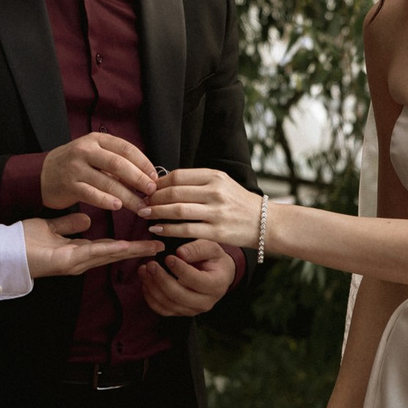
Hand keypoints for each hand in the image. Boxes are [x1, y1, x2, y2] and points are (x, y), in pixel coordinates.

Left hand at [23, 212, 162, 276]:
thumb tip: (86, 219)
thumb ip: (68, 224)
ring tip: (149, 247)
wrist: (4, 252)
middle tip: (158, 246)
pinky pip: (90, 254)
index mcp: (77, 251)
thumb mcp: (51, 229)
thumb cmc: (24, 242)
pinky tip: (123, 246)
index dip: (126, 243)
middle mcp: (79, 259)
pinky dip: (108, 251)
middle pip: (113, 254)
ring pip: (107, 255)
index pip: (107, 246)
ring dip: (129, 251)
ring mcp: (74, 262)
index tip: (145, 239)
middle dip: (136, 250)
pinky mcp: (66, 262)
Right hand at [42, 132, 157, 211]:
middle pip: (119, 164)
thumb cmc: (74, 166)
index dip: (143, 163)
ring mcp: (75, 168)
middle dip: (138, 179)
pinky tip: (118, 207)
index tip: (154, 177)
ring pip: (107, 182)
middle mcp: (85, 151)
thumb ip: (115, 162)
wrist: (40, 175)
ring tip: (140, 206)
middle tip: (151, 192)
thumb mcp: (93, 155)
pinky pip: (92, 194)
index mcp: (96, 140)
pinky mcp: (68, 185)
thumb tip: (145, 176)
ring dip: (127, 196)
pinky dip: (106, 201)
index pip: (126, 148)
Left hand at [138, 239, 235, 316]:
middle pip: (179, 295)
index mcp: (216, 285)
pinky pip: (162, 309)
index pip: (196, 281)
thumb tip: (180, 253)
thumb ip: (196, 249)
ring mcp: (193, 310)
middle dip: (161, 279)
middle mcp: (206, 302)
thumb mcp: (211, 247)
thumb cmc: (213, 258)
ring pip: (168, 303)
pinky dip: (151, 297)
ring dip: (152, 287)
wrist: (217, 274)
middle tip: (151, 264)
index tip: (168, 257)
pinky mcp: (181, 312)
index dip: (180, 270)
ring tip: (144, 270)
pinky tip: (146, 282)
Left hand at [139, 168, 264, 248]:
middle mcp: (215, 191)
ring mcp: (216, 212)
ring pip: (177, 210)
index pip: (177, 176)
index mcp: (214, 176)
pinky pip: (185, 230)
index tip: (148, 189)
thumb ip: (198, 182)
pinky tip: (157, 230)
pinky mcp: (217, 232)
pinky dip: (167, 229)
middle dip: (153, 198)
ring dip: (156, 212)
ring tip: (145, 215)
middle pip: (174, 192)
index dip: (158, 183)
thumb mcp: (222, 183)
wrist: (266, 222)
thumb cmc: (239, 203)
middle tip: (141, 202)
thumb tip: (165, 183)